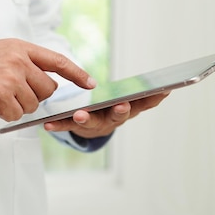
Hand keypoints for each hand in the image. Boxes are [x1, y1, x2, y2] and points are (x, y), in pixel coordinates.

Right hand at [0, 39, 96, 121]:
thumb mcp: (1, 52)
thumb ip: (23, 62)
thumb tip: (44, 81)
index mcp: (21, 48)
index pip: (58, 61)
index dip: (77, 74)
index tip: (91, 83)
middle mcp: (19, 60)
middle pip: (48, 90)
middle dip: (35, 97)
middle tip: (12, 94)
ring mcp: (11, 77)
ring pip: (33, 105)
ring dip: (16, 106)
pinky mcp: (0, 95)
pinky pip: (16, 115)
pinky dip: (4, 114)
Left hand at [43, 92, 169, 138]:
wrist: (92, 127)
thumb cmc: (111, 107)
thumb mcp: (128, 100)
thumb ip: (143, 96)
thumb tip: (166, 87)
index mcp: (129, 108)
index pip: (145, 103)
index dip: (154, 98)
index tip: (163, 90)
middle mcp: (114, 118)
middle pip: (119, 115)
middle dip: (120, 110)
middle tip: (122, 105)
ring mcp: (96, 124)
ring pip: (92, 122)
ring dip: (86, 119)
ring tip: (79, 115)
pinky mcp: (77, 127)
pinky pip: (67, 126)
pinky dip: (59, 125)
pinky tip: (48, 124)